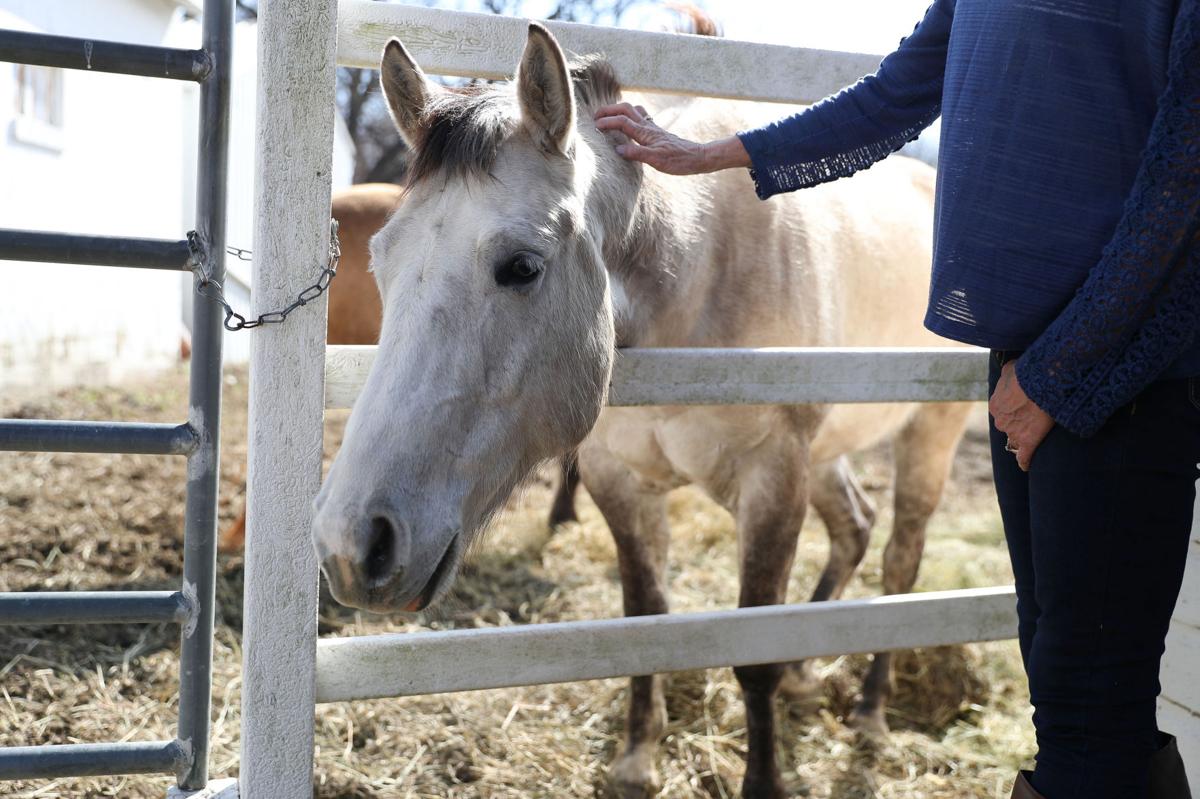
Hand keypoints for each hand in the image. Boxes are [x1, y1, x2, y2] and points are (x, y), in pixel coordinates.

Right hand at [593, 102, 748, 174]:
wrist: (698, 158)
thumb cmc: (679, 161)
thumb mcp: (657, 161)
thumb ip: (637, 154)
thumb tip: (618, 150)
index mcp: (646, 133)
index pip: (622, 122)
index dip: (607, 122)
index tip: (594, 126)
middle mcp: (648, 127)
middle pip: (626, 109)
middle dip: (609, 110)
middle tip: (596, 116)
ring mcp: (653, 128)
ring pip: (633, 110)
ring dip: (619, 109)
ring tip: (608, 115)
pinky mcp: (657, 132)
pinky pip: (640, 117)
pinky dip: (630, 115)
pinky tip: (629, 123)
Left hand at [989, 359, 1055, 470]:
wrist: (1043, 379)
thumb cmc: (1028, 371)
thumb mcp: (1011, 368)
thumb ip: (1006, 375)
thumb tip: (1008, 374)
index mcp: (995, 404)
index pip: (1003, 412)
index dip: (1014, 411)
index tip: (1024, 409)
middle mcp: (1000, 420)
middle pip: (1009, 426)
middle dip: (1018, 424)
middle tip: (1034, 418)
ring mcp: (1012, 432)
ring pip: (1016, 439)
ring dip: (1023, 438)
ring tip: (1036, 436)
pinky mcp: (1027, 441)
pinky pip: (1024, 457)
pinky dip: (1025, 461)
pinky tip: (1026, 466)